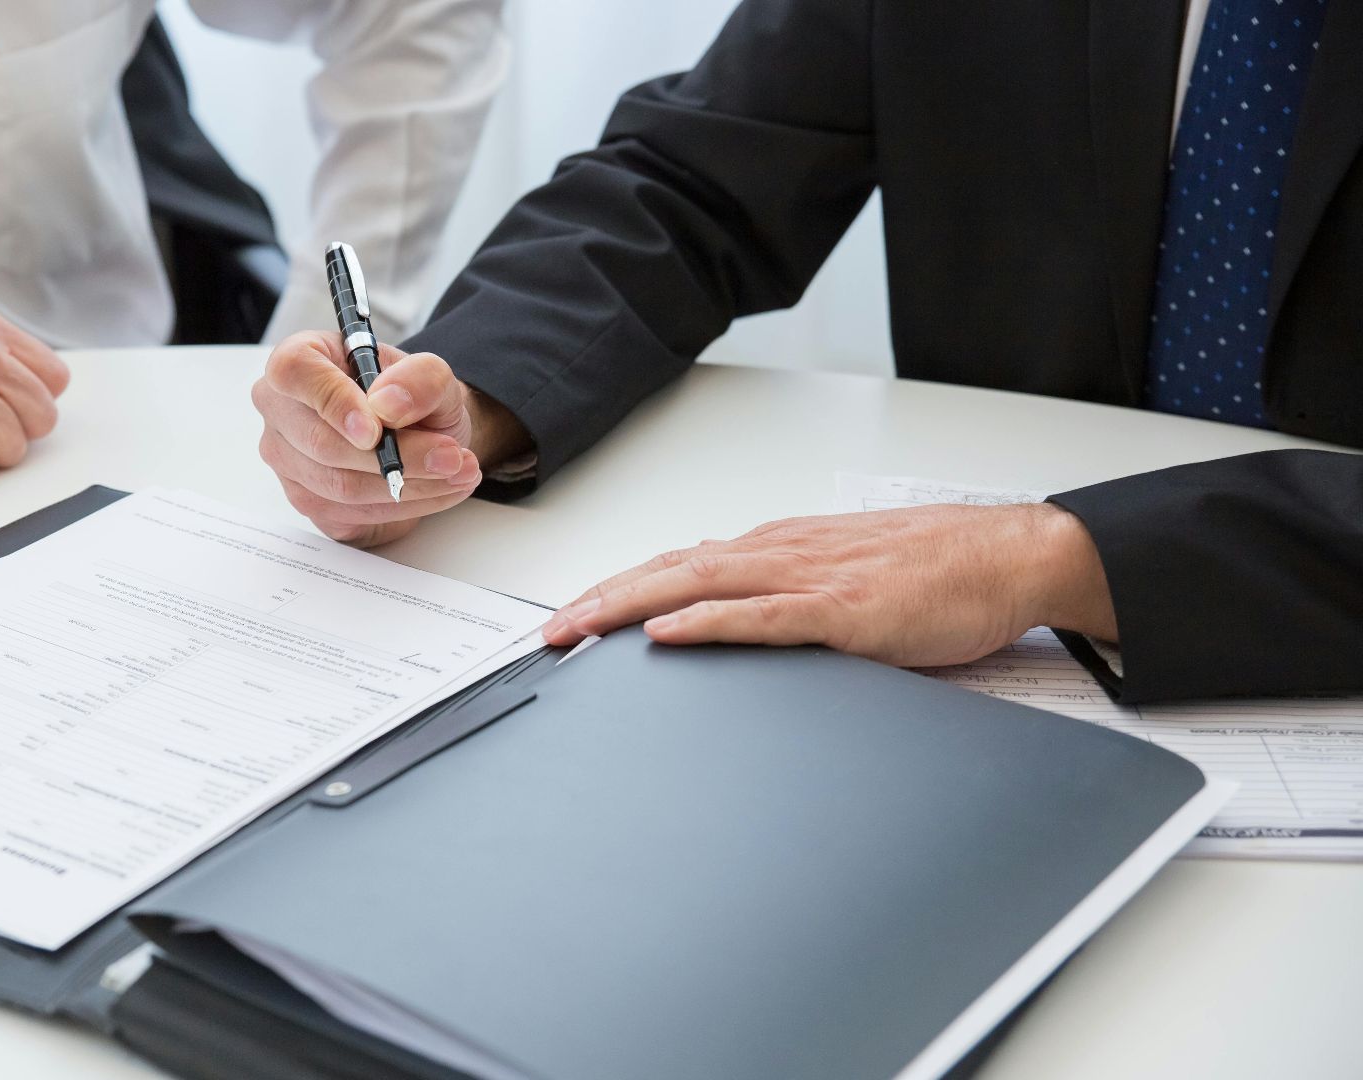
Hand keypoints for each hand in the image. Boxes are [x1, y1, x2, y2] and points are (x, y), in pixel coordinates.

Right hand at [252, 331, 528, 546]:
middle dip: (396, 456)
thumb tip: (389, 405)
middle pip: (322, 443)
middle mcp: (282, 411)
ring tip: (458, 471)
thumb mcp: (432, 374)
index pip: (294, 373)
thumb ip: (419, 378)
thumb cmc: (410, 396)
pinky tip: (438, 489)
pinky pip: (353, 514)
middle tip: (451, 456)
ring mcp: (289, 463)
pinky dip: (404, 506)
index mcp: (299, 361)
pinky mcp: (309, 503)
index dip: (334, 402)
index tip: (376, 430)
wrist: (421, 431)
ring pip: (341, 487)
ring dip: (409, 485)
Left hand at [540, 503, 1118, 665]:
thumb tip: (733, 619)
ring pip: (697, 584)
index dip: (618, 588)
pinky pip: (760, 615)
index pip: (678, 565)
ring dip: (628, 606)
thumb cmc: (938, 571)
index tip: (571, 617)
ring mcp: (809, 577)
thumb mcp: (844, 578)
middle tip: (548, 634)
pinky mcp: (843, 610)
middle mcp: (781, 552)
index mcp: (779, 547)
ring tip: (577, 630)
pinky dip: (707, 621)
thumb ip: (788, 596)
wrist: (1010, 555)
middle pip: (668, 570)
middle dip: (600, 601)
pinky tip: (667, 631)